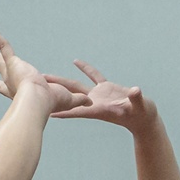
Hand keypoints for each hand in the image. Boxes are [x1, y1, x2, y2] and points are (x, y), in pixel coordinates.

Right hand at [0, 24, 83, 113]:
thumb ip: (77, 100)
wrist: (38, 103)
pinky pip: (2, 45)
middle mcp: (11, 82)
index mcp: (19, 92)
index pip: (6, 88)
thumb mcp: (67, 100)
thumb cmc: (51, 105)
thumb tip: (90, 102)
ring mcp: (10, 71)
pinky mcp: (12, 62)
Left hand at [41, 62, 156, 133]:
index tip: (46, 110)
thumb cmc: (142, 116)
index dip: (63, 109)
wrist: (145, 119)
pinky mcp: (106, 88)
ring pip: (76, 86)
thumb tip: (135, 90)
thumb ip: (136, 98)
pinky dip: (86, 68)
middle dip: (53, 92)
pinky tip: (76, 61)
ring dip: (62, 81)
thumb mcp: (140, 107)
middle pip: (70, 96)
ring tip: (45, 76)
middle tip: (35, 88)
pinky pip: (94, 76)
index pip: (78, 109)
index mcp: (100, 108)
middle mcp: (95, 102)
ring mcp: (99, 95)